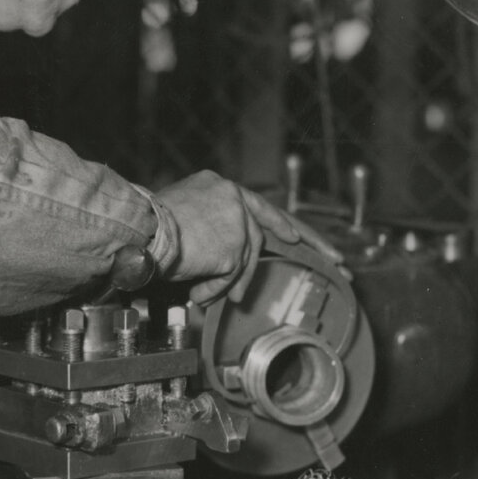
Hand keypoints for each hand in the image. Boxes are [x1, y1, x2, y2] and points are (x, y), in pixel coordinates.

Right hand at [155, 169, 347, 304]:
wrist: (137, 231)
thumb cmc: (145, 227)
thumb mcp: (181, 216)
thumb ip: (207, 228)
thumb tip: (218, 257)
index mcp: (219, 186)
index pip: (259, 205)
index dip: (280, 222)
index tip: (296, 236)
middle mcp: (233, 199)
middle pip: (266, 231)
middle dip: (308, 246)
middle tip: (339, 262)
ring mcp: (237, 223)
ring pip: (243, 262)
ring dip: (225, 281)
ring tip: (204, 291)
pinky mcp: (235, 248)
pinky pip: (230, 278)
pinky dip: (212, 289)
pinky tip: (197, 290)